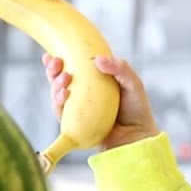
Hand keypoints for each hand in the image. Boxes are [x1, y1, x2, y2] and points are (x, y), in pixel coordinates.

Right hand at [43, 53, 160, 150]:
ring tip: (65, 79)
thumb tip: (97, 59)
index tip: (53, 54)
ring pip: (57, 94)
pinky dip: (58, 102)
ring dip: (56, 84)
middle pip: (60, 79)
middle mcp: (83, 94)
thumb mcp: (133, 83)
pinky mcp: (74, 123)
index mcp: (94, 81)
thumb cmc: (137, 109)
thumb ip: (120, 68)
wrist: (137, 136)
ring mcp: (77, 108)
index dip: (60, 60)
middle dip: (53, 70)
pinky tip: (64, 94)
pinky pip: (60, 112)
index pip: (74, 67)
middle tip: (57, 63)